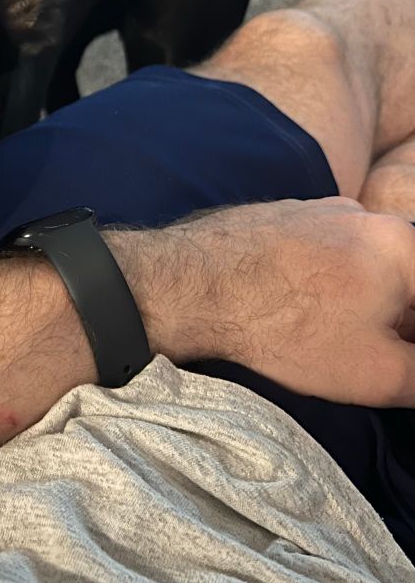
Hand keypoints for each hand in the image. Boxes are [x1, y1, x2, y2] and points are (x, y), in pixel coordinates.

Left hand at [107, 197, 414, 406]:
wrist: (189, 288)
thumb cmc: (286, 328)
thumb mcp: (378, 374)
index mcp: (402, 244)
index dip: (409, 338)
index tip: (397, 358)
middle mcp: (362, 214)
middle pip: (401, 275)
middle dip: (396, 319)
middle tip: (371, 352)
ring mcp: (314, 209)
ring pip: (360, 261)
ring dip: (359, 299)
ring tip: (327, 335)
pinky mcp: (274, 215)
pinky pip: (317, 251)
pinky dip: (320, 281)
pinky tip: (292, 309)